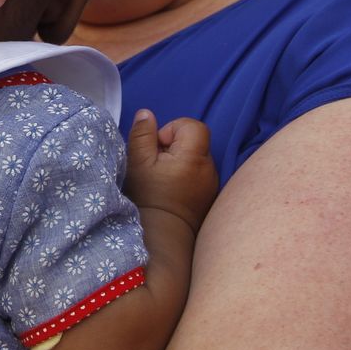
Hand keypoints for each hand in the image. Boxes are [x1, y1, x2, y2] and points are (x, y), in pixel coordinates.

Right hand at [124, 111, 218, 228]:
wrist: (162, 235)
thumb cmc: (149, 197)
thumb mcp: (138, 163)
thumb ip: (142, 134)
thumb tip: (146, 114)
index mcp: (194, 157)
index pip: (193, 126)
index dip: (173, 130)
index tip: (158, 147)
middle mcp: (209, 168)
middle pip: (196, 142)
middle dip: (176, 146)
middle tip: (158, 164)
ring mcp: (212, 183)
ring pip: (197, 158)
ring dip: (182, 161)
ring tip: (165, 179)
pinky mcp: (210, 196)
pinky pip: (200, 175)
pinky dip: (187, 176)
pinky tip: (173, 190)